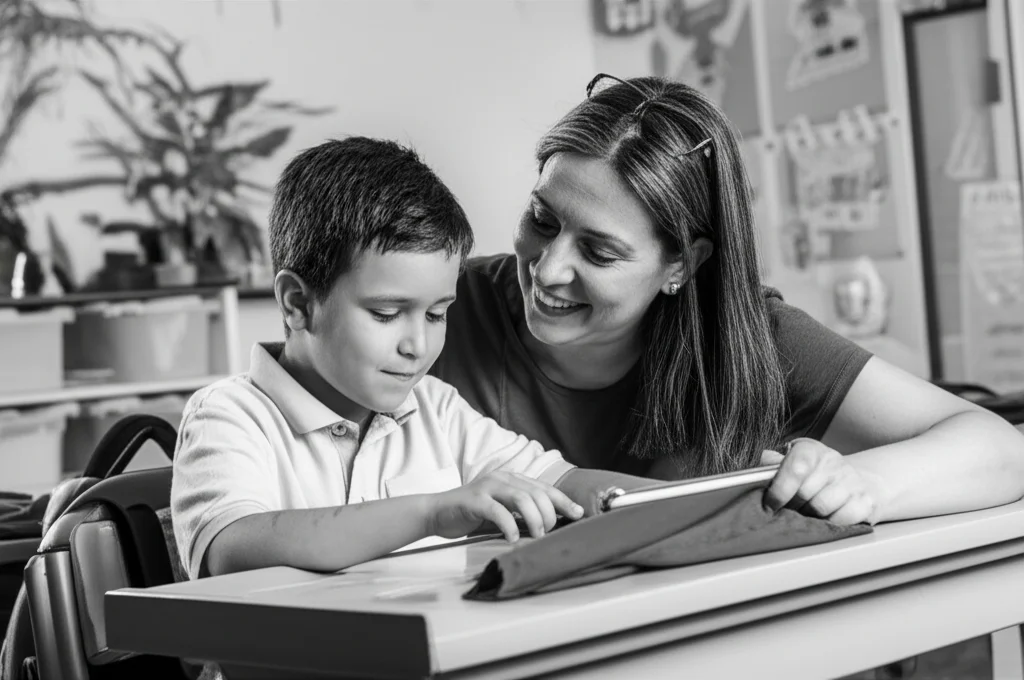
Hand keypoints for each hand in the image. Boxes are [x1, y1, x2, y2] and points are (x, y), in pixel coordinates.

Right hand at [425, 471, 583, 542]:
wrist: (436, 513)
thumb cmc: (472, 515)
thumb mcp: (502, 511)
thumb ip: (521, 513)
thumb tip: (550, 526)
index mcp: (511, 479)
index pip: (544, 488)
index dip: (563, 500)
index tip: (578, 514)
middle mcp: (502, 478)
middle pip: (537, 493)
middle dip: (549, 514)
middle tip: (547, 533)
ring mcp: (487, 487)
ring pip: (521, 498)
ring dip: (534, 519)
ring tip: (537, 535)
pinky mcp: (473, 500)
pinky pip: (498, 511)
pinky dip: (509, 526)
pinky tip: (512, 538)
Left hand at [761, 438, 879, 525]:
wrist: (859, 482)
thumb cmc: (817, 475)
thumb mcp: (793, 463)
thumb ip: (775, 464)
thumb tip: (763, 460)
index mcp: (810, 450)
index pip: (796, 468)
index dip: (780, 490)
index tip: (770, 504)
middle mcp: (833, 461)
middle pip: (805, 493)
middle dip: (793, 507)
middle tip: (789, 510)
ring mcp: (852, 481)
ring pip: (822, 508)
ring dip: (810, 517)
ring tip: (807, 513)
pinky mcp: (866, 501)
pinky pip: (841, 520)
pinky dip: (830, 524)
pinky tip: (826, 519)